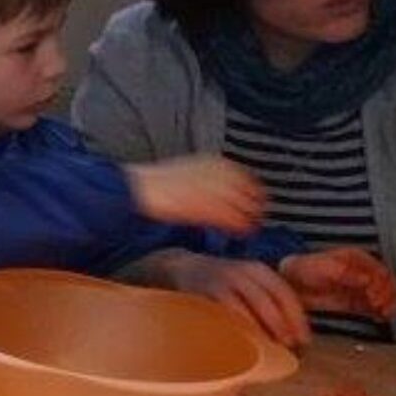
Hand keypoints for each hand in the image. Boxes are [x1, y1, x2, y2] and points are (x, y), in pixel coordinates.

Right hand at [125, 155, 267, 232]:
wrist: (139, 190)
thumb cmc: (157, 184)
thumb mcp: (189, 171)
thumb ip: (209, 178)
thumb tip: (222, 189)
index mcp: (215, 163)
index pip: (247, 178)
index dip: (254, 192)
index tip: (255, 202)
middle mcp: (219, 175)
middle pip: (251, 192)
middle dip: (255, 206)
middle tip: (256, 218)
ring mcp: (215, 191)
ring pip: (245, 207)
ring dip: (250, 218)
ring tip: (249, 228)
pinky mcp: (208, 208)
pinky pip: (233, 219)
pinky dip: (239, 226)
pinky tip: (238, 232)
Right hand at [147, 250, 309, 346]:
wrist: (179, 268)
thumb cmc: (221, 285)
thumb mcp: (248, 284)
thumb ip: (270, 302)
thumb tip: (297, 336)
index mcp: (258, 270)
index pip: (284, 293)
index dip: (297, 318)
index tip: (305, 339)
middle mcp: (241, 272)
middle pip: (268, 300)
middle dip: (281, 326)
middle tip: (288, 346)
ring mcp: (219, 281)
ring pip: (245, 308)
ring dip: (259, 331)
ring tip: (266, 348)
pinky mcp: (201, 294)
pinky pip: (222, 314)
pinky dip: (234, 329)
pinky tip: (242, 342)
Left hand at [279, 246, 395, 320]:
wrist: (291, 284)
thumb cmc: (303, 270)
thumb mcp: (322, 268)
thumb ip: (344, 272)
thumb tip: (366, 279)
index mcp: (357, 259)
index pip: (380, 271)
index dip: (381, 284)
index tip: (373, 296)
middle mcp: (363, 271)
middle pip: (388, 283)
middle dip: (388, 295)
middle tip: (379, 306)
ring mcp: (362, 287)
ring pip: (388, 295)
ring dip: (390, 304)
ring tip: (384, 314)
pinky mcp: (359, 301)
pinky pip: (378, 307)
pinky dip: (383, 312)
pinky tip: (380, 318)